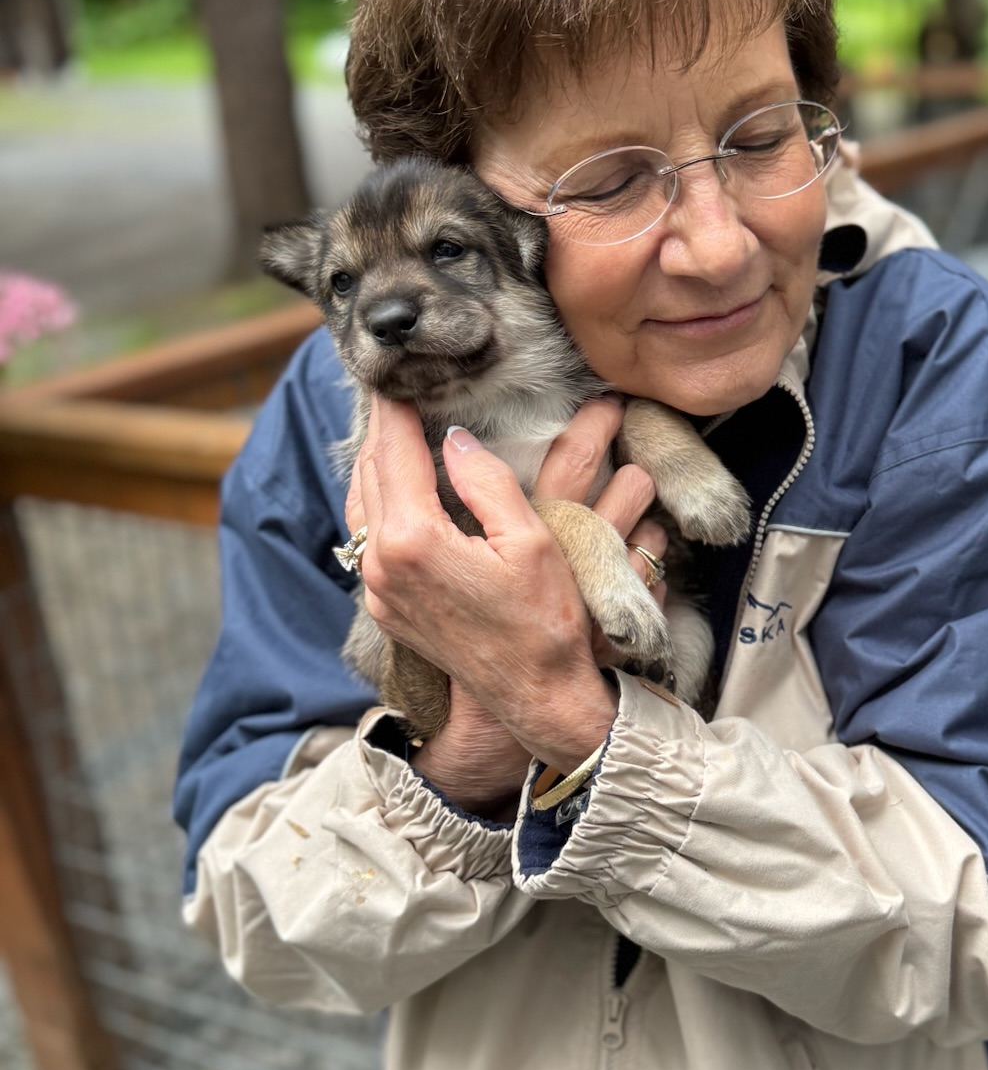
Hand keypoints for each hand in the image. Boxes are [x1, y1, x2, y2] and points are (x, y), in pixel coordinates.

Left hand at [348, 397, 669, 808]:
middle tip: (395, 388)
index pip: (396, 451)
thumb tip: (455, 439)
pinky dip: (379, 499)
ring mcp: (379, 590)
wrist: (536, 696)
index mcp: (413, 540)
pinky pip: (368, 537)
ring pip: (361, 504)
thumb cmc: (544, 622)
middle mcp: (382, 564)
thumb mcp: (530, 540)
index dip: (397, 407)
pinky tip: (401, 485)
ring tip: (396, 427)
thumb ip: (486, 481)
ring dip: (377, 462)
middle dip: (384, 427)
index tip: (399, 373)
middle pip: (370, 472)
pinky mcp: (386, 607)